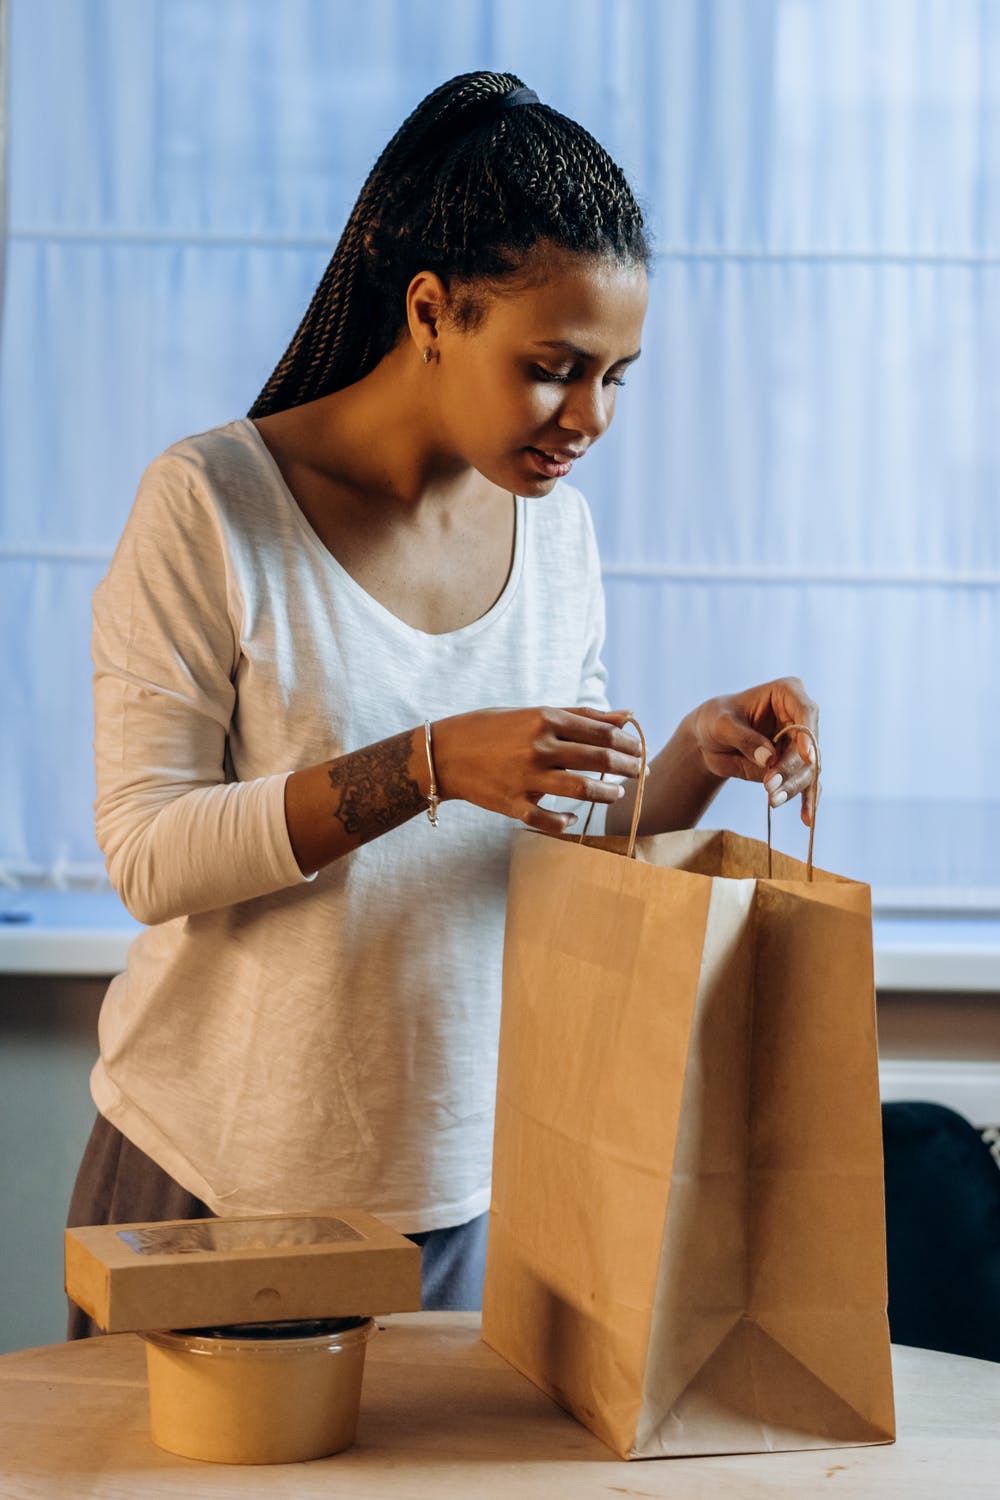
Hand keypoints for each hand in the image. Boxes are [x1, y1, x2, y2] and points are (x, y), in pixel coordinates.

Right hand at [431, 706, 644, 834]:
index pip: (601, 733)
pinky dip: (566, 821)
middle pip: (598, 760)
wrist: (444, 753)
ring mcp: (525, 777)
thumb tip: (626, 715)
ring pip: (581, 790)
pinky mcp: (512, 804)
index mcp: (545, 719)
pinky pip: (548, 819)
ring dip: (607, 794)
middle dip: (627, 767)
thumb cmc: (492, 728)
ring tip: (618, 794)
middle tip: (639, 772)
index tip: (638, 749)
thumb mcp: (534, 713)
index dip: (627, 743)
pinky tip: (574, 818)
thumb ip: (581, 715)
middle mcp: (538, 747)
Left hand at [687, 677, 819, 824]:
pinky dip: (807, 801)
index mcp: (787, 693)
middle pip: (809, 747)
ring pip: (808, 769)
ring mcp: (799, 744)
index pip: (806, 711)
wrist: (707, 741)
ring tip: (772, 801)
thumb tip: (769, 759)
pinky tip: (807, 818)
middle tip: (770, 786)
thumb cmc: (714, 721)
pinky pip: (806, 784)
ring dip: (792, 788)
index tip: (805, 755)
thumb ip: (745, 739)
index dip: (808, 733)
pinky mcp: (794, 766)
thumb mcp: (722, 725)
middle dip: (792, 769)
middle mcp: (799, 718)